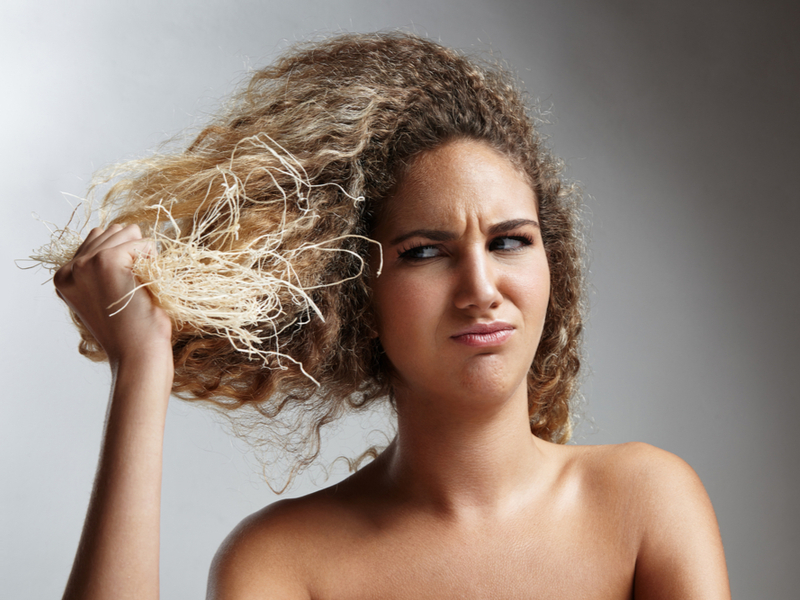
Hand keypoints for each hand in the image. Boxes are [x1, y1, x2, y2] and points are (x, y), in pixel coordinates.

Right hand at [54, 224, 172, 363]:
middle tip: (133, 287)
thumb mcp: (105, 295)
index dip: (123, 257)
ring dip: (143, 254)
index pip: (97, 239)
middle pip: (112, 231)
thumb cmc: (131, 329)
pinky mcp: (106, 261)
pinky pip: (142, 243)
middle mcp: (69, 268)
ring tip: (138, 286)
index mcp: (64, 276)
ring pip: (127, 232)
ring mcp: (85, 263)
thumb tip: (117, 229)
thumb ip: (99, 267)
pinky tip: (145, 284)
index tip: (123, 288)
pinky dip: (152, 259)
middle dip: (133, 251)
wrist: (137, 354)